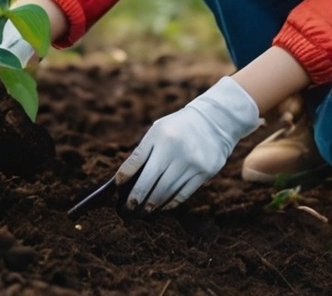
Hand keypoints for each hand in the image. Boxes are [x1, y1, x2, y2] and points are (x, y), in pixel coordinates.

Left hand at [115, 76, 259, 211]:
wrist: (214, 120)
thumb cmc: (178, 128)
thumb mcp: (159, 130)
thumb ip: (144, 152)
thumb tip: (128, 182)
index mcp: (160, 135)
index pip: (136, 161)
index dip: (124, 177)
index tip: (116, 188)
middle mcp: (175, 148)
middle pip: (150, 181)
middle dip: (136, 198)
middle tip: (127, 209)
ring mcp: (192, 161)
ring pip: (166, 191)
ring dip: (152, 204)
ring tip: (143, 211)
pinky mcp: (205, 172)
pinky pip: (183, 194)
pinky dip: (170, 203)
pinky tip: (162, 207)